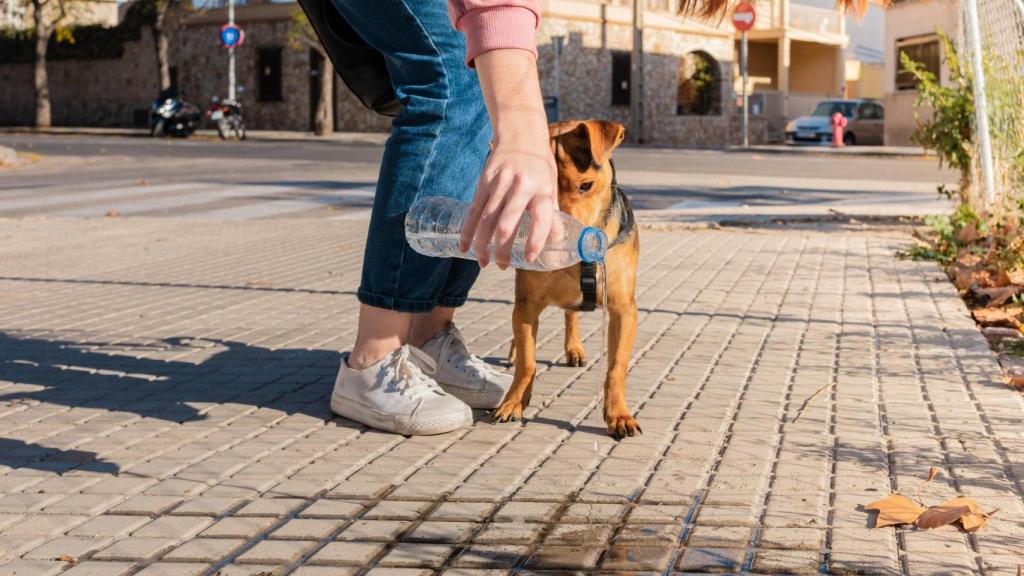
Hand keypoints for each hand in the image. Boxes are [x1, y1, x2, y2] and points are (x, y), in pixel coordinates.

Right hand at [459, 49, 561, 268]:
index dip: (535, 240)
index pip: (541, 218)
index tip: (529, 258)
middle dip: (502, 249)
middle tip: (502, 266)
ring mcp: (499, 183)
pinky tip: (464, 247)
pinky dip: (467, 231)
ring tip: (483, 262)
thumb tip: (556, 243)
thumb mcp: (551, 187)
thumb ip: (551, 214)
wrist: (520, 134)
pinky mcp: (484, 181)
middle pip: (507, 224)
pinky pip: (473, 210)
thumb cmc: (539, 167)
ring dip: (483, 245)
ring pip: (487, 220)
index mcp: (542, 189)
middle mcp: (520, 186)